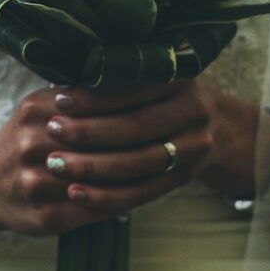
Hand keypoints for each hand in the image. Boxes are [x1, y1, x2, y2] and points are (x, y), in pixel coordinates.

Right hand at [0, 85, 160, 236]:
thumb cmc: (22, 138)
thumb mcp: (40, 105)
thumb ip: (77, 93)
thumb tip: (128, 70)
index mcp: (37, 111)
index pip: (97, 105)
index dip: (135, 104)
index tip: (166, 100)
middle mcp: (33, 145)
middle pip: (103, 143)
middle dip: (143, 140)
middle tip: (179, 132)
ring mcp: (38, 184)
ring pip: (104, 179)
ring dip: (141, 173)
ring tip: (173, 162)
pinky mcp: (46, 218)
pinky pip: (97, 210)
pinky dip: (126, 200)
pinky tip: (149, 190)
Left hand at [43, 79, 259, 214]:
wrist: (218, 128)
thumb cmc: (167, 95)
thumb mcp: (155, 74)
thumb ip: (119, 74)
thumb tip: (60, 76)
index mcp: (181, 78)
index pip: (133, 88)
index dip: (95, 95)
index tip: (59, 98)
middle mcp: (193, 111)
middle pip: (135, 127)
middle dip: (89, 131)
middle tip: (51, 131)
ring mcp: (192, 149)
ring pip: (137, 163)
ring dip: (93, 167)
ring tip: (55, 164)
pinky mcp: (182, 178)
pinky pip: (141, 193)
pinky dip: (106, 196)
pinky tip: (76, 194)